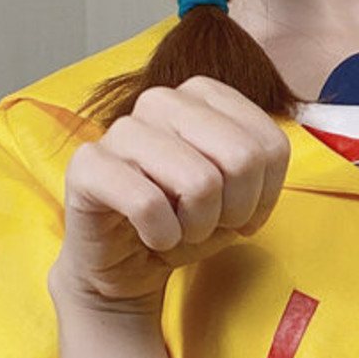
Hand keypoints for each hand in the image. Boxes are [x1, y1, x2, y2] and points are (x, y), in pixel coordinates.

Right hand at [49, 79, 290, 315]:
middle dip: (235, 210)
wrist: (125, 262)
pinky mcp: (88, 165)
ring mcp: (122, 129)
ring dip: (198, 226)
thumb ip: (260, 166)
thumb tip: (260, 162)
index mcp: (203, 95)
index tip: (240, 213)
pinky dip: (163, 236)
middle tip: (208, 225)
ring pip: (200, 183)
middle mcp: (163, 101)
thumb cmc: (184, 221)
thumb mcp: (240, 194)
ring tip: (178, 229)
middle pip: (242, 158)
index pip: (270, 145)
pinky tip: (152, 236)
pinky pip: (148, 204)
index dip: (264, 196)